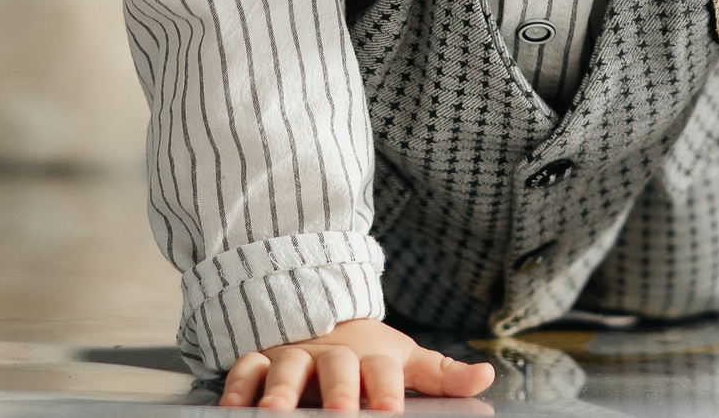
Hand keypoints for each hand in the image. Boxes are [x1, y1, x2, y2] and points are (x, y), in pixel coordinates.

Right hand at [219, 317, 495, 410]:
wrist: (318, 311)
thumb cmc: (366, 351)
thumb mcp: (405, 359)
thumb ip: (442, 375)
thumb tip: (487, 376)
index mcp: (370, 356)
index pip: (383, 372)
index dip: (386, 391)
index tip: (390, 412)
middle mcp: (331, 354)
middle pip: (336, 368)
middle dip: (337, 392)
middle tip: (339, 414)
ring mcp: (292, 355)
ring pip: (285, 367)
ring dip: (279, 390)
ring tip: (276, 413)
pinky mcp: (260, 359)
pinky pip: (243, 369)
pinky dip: (236, 386)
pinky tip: (231, 408)